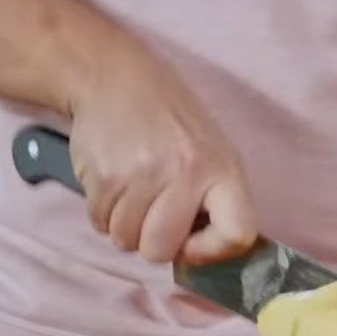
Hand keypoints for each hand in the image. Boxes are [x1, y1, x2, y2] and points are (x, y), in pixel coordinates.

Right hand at [68, 39, 256, 263]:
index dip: (213, 250)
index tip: (193, 243)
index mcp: (223, 170)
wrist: (114, 77)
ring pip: (126, 241)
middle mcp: (185, 173)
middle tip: (153, 213)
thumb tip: (198, 258)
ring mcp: (140, 174)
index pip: (236, 234)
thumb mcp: (212, 155)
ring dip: (126, 227)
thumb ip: (214, 205)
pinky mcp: (102, 175)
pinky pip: (100, 224)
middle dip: (152, 242)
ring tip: (133, 191)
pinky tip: (114, 182)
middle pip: (160, 251)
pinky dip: (104, 212)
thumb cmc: (172, 128)